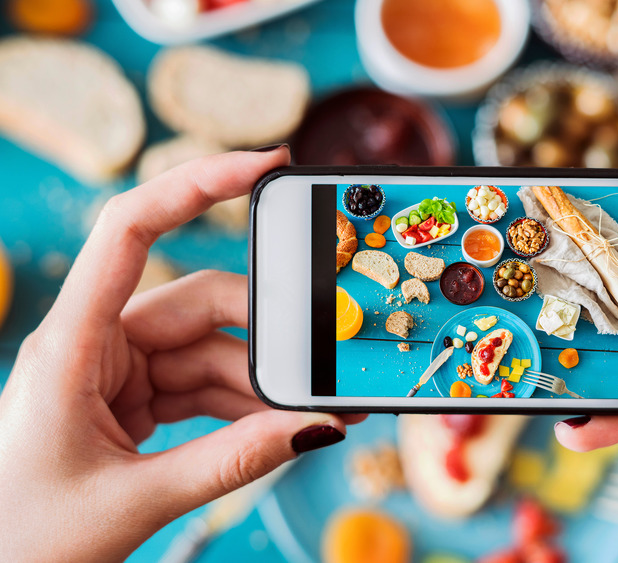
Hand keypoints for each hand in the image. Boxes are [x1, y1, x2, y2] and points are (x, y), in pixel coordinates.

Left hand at [0, 147, 363, 561]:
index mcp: (69, 343)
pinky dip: (245, 405)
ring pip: (211, 349)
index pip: (132, 227)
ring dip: (263, 383)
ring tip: (314, 413)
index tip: (268, 166)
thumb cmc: (22, 538)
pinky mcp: (132, 399)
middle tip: (324, 365)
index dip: (199, 182)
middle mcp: (93, 342)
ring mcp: (116, 370)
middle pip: (201, 303)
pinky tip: (282, 426)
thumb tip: (316, 427)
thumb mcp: (135, 501)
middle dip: (269, 336)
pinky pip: (203, 384)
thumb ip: (233, 462)